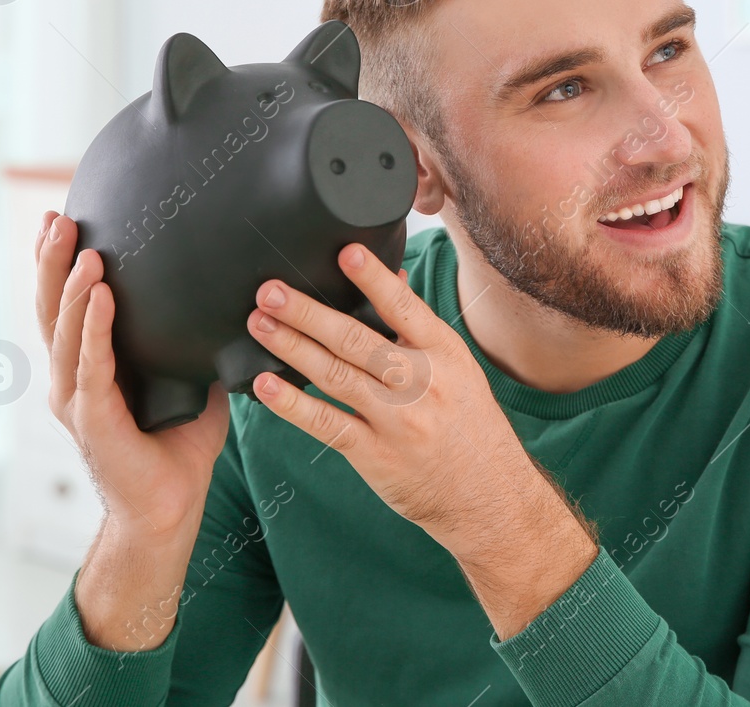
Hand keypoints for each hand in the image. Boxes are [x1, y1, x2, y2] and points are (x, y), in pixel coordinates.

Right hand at [35, 210, 230, 647]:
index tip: (63, 218)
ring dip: (73, 287)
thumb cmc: (179, 444)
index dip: (62, 264)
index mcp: (89, 366)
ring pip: (66, 332)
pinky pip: (92, 365)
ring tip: (83, 248)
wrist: (170, 508)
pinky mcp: (94, 421)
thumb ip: (195, 339)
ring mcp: (77, 400)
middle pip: (53, 309)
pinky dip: (95, 327)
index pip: (68, 305)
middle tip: (59, 217)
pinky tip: (101, 295)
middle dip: (53, 262)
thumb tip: (233, 293)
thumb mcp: (190, 377)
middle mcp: (72, 378)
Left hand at [246, 244, 598, 636]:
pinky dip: (292, 405)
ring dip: (291, 347)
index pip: (404, 307)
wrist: (490, 497)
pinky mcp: (375, 455)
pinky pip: (326, 424)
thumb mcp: (460, 370)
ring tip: (259, 324)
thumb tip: (391, 278)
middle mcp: (421, 382)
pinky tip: (266, 386)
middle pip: (356, 340)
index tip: (344, 252)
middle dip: (308, 313)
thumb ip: (419, 330)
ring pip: (335, 376)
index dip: (372, 279)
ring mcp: (396, 421)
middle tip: (270, 290)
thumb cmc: (471, 427)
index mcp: (445, 353)